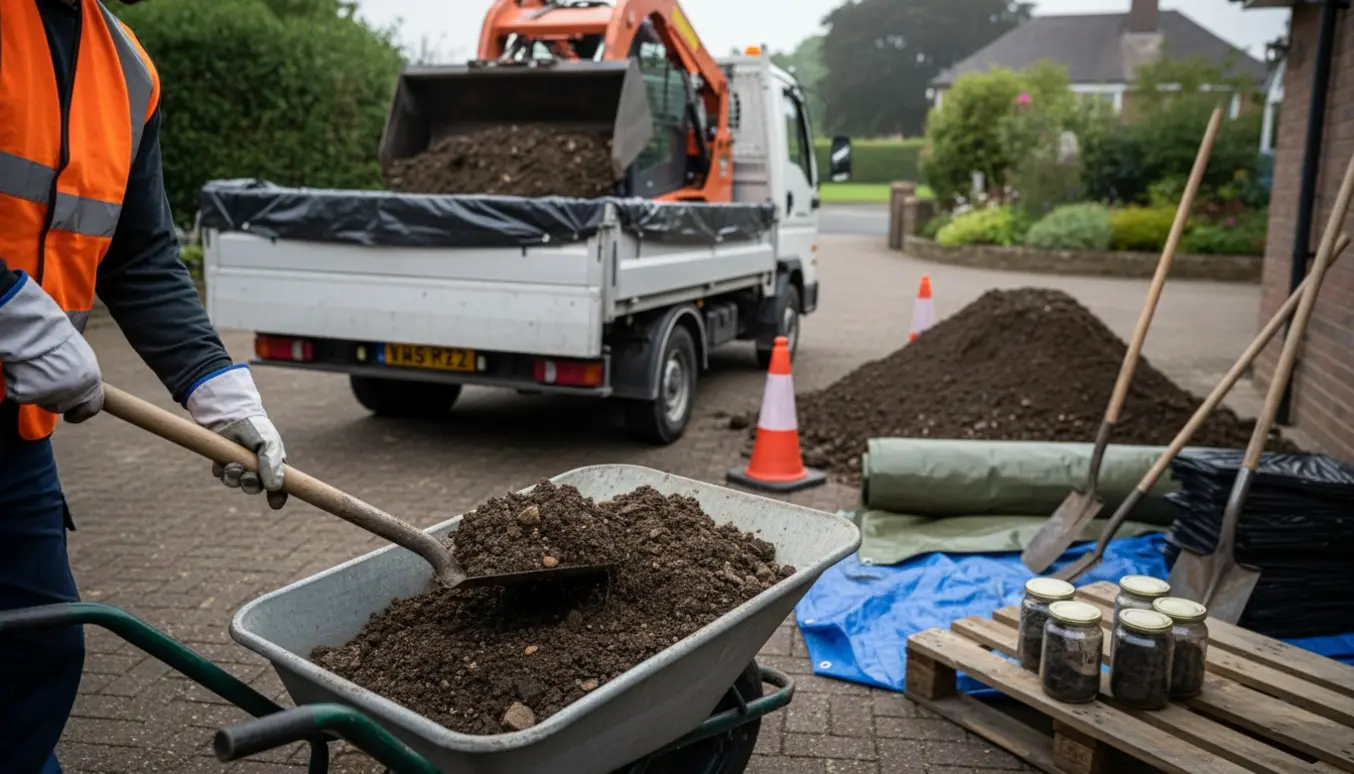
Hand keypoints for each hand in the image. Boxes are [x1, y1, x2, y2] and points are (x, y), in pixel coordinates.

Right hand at [0, 272, 103, 422]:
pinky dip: (20, 384)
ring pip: (42, 400)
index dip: (81, 413)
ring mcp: (50, 396)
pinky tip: (22, 368)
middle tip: (45, 382)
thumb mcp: (81, 357)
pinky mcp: (27, 395)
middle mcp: (74, 393)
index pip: (92, 407)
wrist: (35, 331)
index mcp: (91, 382)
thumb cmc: (58, 338)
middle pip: (63, 406)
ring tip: (35, 366)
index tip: (72, 416)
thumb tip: (80, 386)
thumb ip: (82, 376)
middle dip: (55, 399)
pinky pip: (22, 394)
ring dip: (38, 390)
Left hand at [185, 365, 287, 509]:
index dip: (278, 496)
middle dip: (250, 485)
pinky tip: (223, 460)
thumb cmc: (255, 428)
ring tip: (233, 465)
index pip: (278, 487)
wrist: (231, 415)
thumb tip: (274, 487)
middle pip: (254, 488)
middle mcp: (256, 468)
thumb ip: (272, 465)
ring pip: (236, 483)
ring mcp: (239, 466)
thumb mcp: (269, 444)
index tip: (275, 504)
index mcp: (272, 464)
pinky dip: (221, 470)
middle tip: (248, 477)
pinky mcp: (222, 463)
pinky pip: (221, 476)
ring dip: (234, 478)